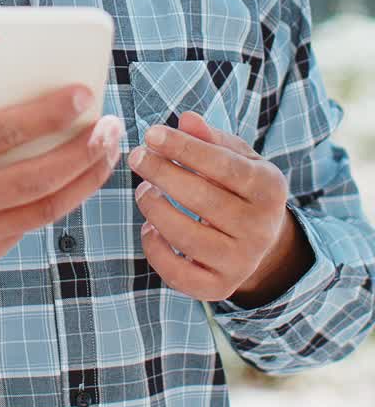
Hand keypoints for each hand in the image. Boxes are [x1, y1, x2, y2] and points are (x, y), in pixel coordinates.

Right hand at [0, 60, 123, 269]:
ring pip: (43, 210)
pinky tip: (80, 172)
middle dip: (80, 151)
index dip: (45, 114)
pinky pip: (30, 226)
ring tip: (109, 148)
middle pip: (33, 179)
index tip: (83, 93)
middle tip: (110, 124)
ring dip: (84, 179)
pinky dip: (60, 199)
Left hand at [128, 110, 291, 302]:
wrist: (264, 241)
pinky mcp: (220, 287)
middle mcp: (260, 228)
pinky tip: (149, 227)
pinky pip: (179, 274)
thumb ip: (211, 138)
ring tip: (143, 190)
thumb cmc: (240, 187)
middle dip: (162, 174)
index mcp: (270, 188)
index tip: (151, 134)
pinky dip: (155, 250)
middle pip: (203, 200)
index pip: (222, 165)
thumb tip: (187, 119)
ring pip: (187, 237)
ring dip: (155, 209)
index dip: (184, 148)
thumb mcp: (237, 157)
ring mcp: (242, 262)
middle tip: (137, 157)